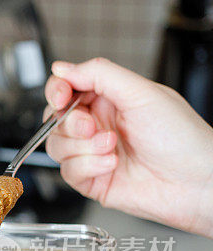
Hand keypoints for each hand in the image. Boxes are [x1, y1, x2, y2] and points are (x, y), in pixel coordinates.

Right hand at [43, 57, 212, 237]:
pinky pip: (67, 172)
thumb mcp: (141, 93)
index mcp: (110, 99)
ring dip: (83, 148)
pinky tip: (111, 165)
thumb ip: (99, 74)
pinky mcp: (91, 180)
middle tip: (91, 127)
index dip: (56, 91)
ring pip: (57, 146)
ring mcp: (92, 154)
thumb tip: (62, 68)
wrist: (194, 181)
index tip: (60, 97)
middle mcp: (98, 126)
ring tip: (112, 148)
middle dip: (71, 123)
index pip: (67, 88)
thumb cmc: (182, 138)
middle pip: (55, 119)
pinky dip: (88, 167)